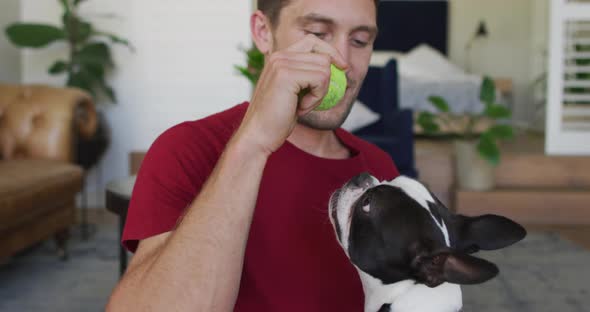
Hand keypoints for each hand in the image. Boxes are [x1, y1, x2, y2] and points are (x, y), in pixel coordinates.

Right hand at [235, 34, 347, 154]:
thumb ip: (307, 75)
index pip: (313, 41)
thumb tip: (338, 66)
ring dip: (320, 92)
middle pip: (323, 56)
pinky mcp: (286, 75)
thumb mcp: (294, 92)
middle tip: (309, 101)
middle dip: (325, 82)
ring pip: (324, 68)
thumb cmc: (277, 118)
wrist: (258, 135)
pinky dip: (317, 97)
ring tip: (302, 106)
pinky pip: (321, 79)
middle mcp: (279, 56)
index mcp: (279, 57)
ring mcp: (281, 64)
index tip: (343, 67)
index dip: (331, 52)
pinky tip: (301, 108)